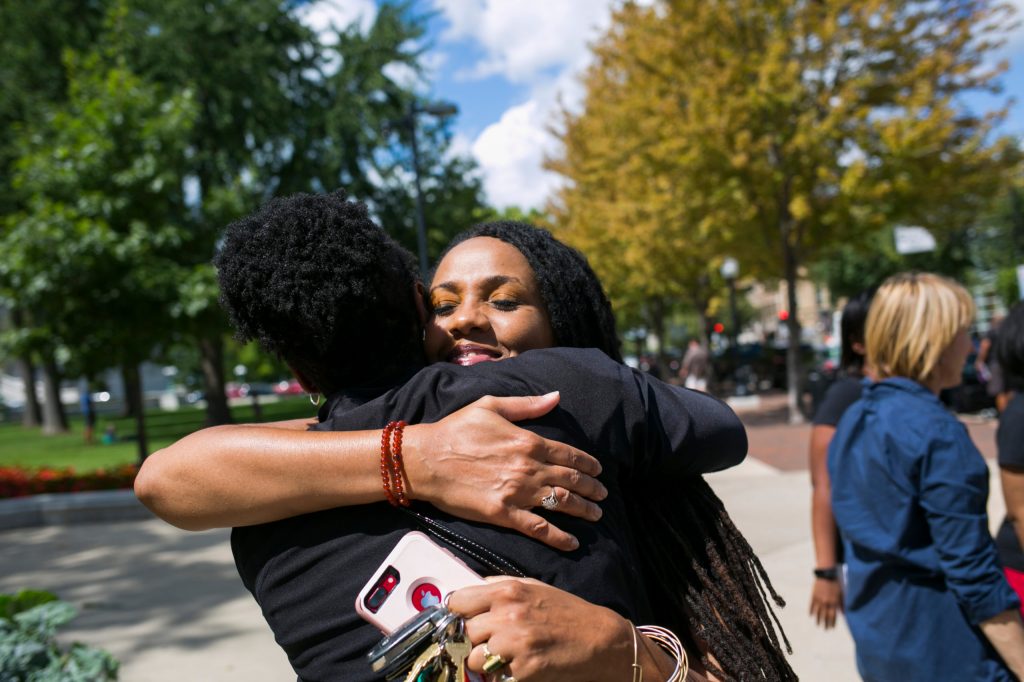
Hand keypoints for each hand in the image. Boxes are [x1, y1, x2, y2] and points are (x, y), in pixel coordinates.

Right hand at [403, 392, 606, 550]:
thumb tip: (556, 396)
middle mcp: (529, 467)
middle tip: (603, 495)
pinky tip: (573, 542)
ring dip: (584, 510)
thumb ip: (527, 404)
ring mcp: (518, 492)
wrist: (427, 459)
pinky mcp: (503, 513)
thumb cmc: (456, 429)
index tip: (598, 471)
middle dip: (592, 489)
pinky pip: (539, 528)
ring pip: (562, 503)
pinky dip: (559, 537)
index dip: (588, 464)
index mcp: (528, 441)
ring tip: (596, 515)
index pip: (569, 455)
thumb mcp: (492, 406)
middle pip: (571, 480)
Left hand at [449, 577, 632, 681]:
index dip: (459, 613)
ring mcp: (514, 645)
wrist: (601, 640)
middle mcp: (507, 615)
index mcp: (507, 591)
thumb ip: (500, 586)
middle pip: (464, 632)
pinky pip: (495, 677)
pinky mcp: (523, 671)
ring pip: (473, 659)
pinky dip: (503, 676)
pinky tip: (521, 666)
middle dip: (474, 639)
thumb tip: (472, 591)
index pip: (457, 602)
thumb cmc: (568, 613)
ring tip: (506, 656)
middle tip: (492, 641)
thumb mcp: (534, 587)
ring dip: (485, 661)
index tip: (465, 620)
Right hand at [809, 577, 842, 628]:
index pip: (833, 616)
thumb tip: (844, 614)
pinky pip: (811, 605)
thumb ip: (842, 604)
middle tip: (824, 629)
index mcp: (834, 602)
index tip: (831, 628)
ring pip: (817, 612)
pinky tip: (810, 616)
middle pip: (825, 616)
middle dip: (825, 623)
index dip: (832, 623)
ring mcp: (819, 599)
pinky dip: (811, 611)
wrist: (826, 574)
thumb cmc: (836, 584)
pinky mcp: (813, 595)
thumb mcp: (841, 594)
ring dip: (817, 619)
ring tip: (818, 625)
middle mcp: (826, 602)